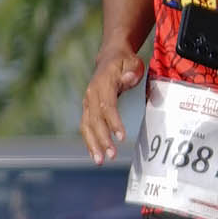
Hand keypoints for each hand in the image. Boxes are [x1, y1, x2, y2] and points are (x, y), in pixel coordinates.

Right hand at [80, 42, 145, 162]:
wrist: (110, 57)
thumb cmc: (125, 62)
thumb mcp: (132, 62)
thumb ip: (131, 71)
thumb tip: (129, 78)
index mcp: (103, 83)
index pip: (107, 105)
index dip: (113, 122)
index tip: (122, 137)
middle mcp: (91, 94)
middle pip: (95, 120)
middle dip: (102, 139)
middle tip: (112, 156)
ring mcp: (87, 102)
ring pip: (86, 126)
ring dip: (93, 144)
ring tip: (100, 161)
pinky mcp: (87, 109)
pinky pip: (86, 127)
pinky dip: (89, 142)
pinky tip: (95, 155)